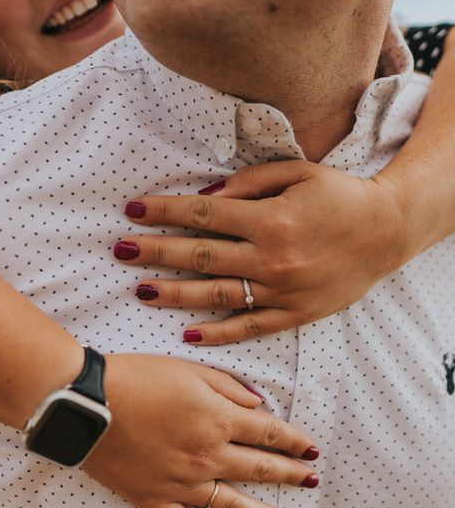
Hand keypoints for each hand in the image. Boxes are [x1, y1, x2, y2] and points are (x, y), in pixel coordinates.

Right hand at [81, 354, 318, 507]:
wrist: (85, 401)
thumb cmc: (135, 377)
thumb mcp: (188, 370)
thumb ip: (228, 388)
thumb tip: (259, 405)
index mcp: (218, 420)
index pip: (270, 433)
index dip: (294, 440)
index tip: (311, 448)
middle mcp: (209, 456)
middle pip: (260, 469)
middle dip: (291, 474)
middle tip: (312, 480)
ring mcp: (183, 484)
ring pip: (235, 505)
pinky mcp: (156, 501)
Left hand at [114, 161, 408, 344]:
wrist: (387, 232)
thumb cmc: (338, 197)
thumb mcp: (296, 173)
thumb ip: (247, 183)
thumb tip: (202, 197)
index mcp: (269, 218)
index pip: (203, 215)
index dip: (164, 211)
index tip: (132, 210)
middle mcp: (271, 256)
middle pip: (199, 255)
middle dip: (155, 251)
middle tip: (119, 249)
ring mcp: (281, 290)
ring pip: (216, 294)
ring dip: (173, 293)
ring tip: (139, 290)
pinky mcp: (293, 314)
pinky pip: (249, 327)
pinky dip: (217, 333)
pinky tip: (187, 334)